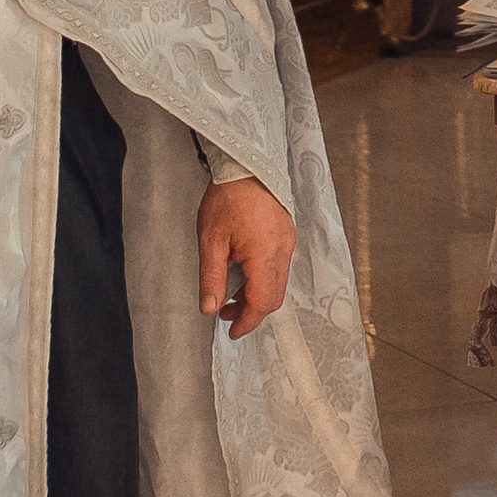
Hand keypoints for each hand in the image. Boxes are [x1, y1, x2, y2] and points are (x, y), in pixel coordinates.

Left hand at [200, 175, 295, 339]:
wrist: (244, 165)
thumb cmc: (226, 199)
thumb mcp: (210, 242)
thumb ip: (211, 279)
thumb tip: (209, 308)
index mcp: (264, 255)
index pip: (262, 302)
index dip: (247, 322)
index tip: (231, 331)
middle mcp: (282, 251)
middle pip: (274, 297)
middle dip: (251, 311)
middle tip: (226, 314)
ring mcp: (288, 242)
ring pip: (278, 283)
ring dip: (257, 295)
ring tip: (230, 292)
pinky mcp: (287, 234)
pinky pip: (279, 267)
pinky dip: (263, 278)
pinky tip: (243, 272)